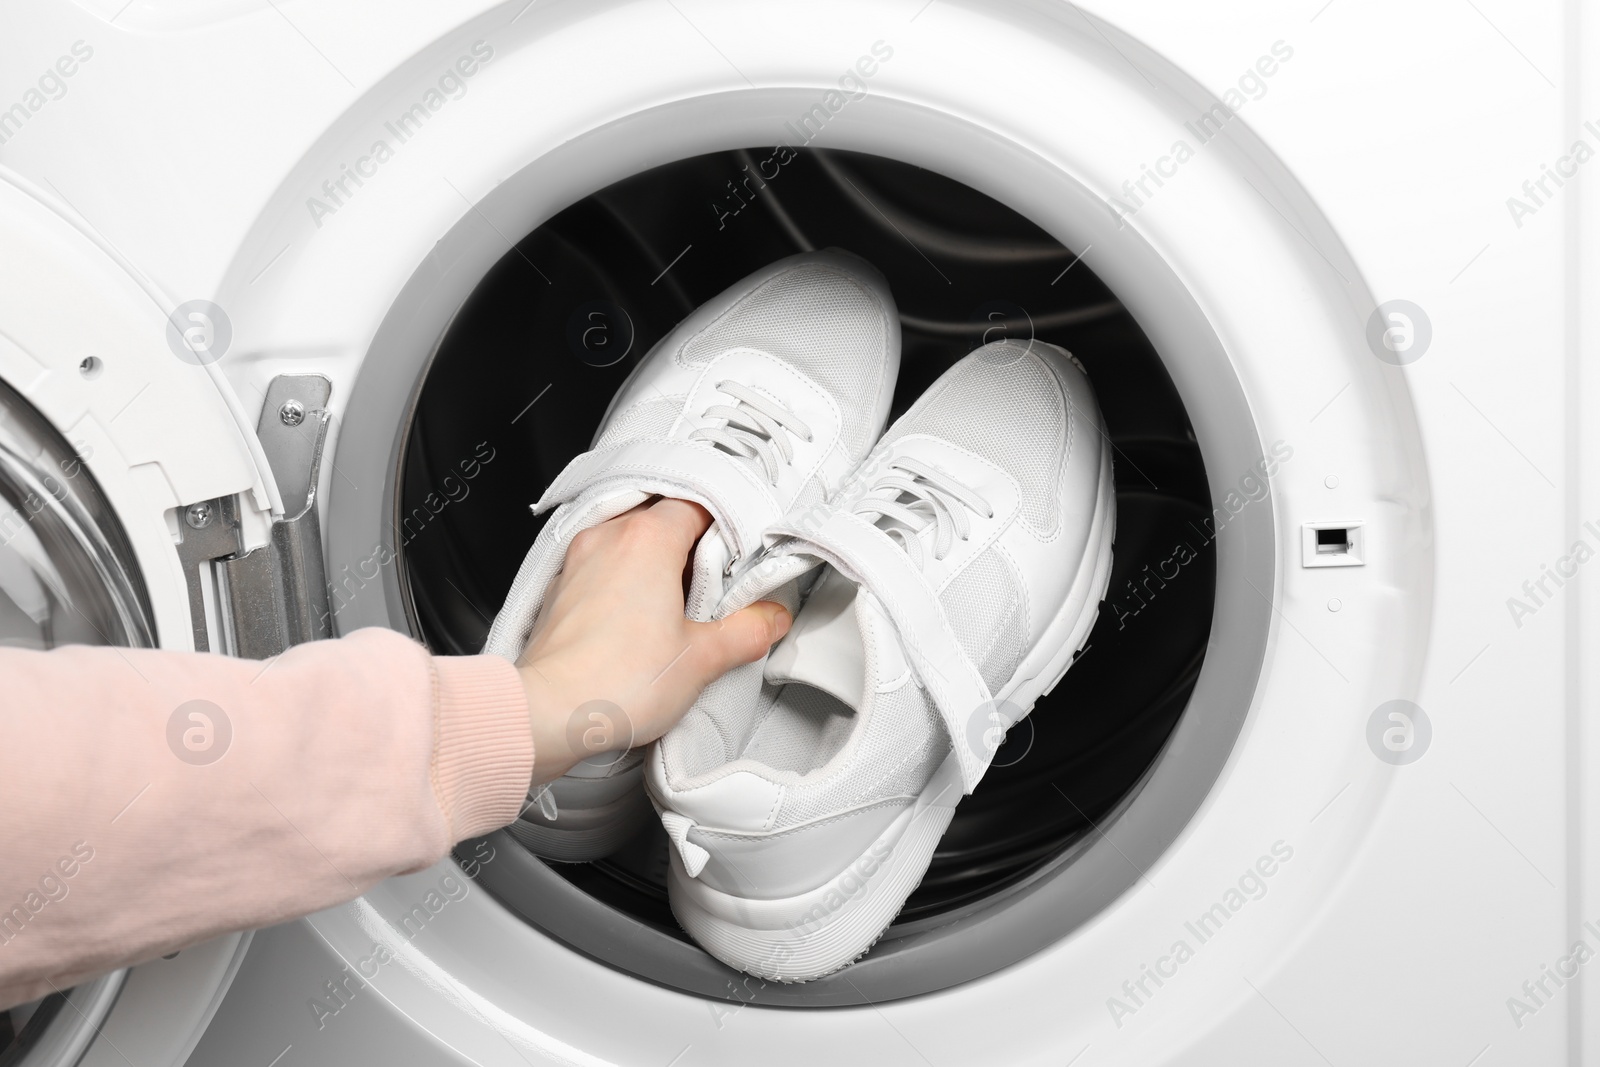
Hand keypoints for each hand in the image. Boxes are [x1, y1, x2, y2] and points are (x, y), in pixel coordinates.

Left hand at [515, 498, 790, 783]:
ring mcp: (578, 560)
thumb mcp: (701, 659)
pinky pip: (603, 567)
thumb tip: (770, 618)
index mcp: (648, 539)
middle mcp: (608, 537)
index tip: (741, 559)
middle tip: (716, 586)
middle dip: (694, 547)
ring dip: (658, 564)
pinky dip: (625, 581)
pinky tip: (639, 620)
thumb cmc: (616, 681)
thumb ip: (745, 631)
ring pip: (630, 542)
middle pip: (664, 519)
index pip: (699, 505)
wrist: (547, 712)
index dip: (727, 529)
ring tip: (679, 606)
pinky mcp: (561, 589)